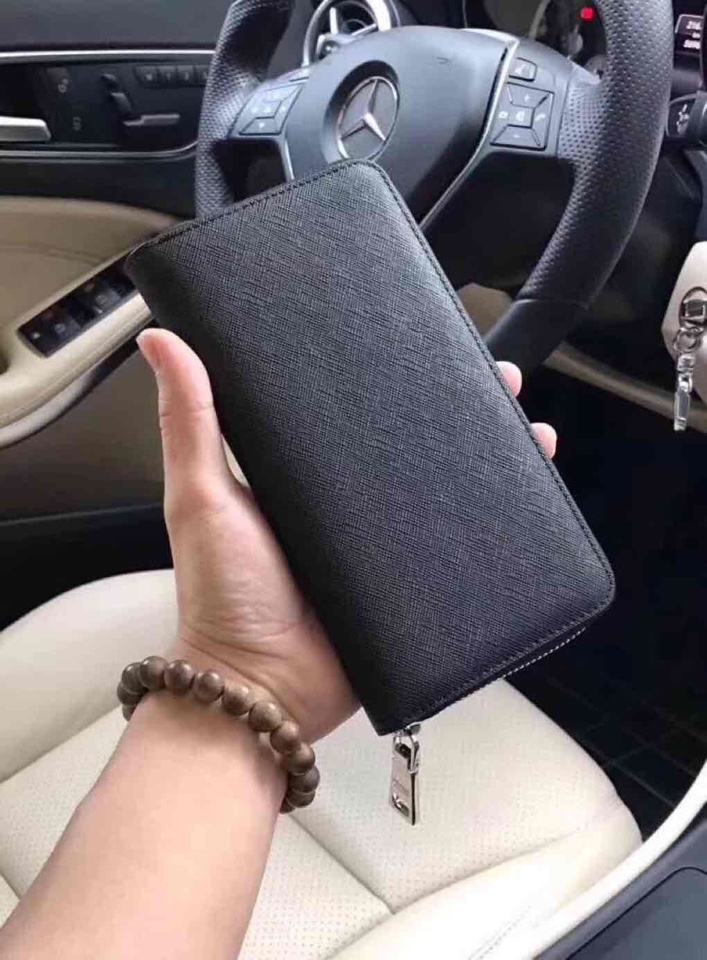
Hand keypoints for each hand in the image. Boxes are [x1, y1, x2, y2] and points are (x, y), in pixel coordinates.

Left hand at [138, 330, 556, 740]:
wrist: (261, 692)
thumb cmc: (222, 597)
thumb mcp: (201, 497)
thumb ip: (190, 420)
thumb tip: (163, 339)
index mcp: (309, 475)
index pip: (361, 410)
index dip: (398, 374)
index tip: (431, 338)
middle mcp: (354, 505)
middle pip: (420, 445)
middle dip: (466, 410)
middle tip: (503, 380)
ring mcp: (389, 547)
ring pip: (453, 493)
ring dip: (495, 462)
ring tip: (530, 431)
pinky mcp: (414, 588)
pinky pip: (464, 553)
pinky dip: (500, 530)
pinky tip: (530, 503)